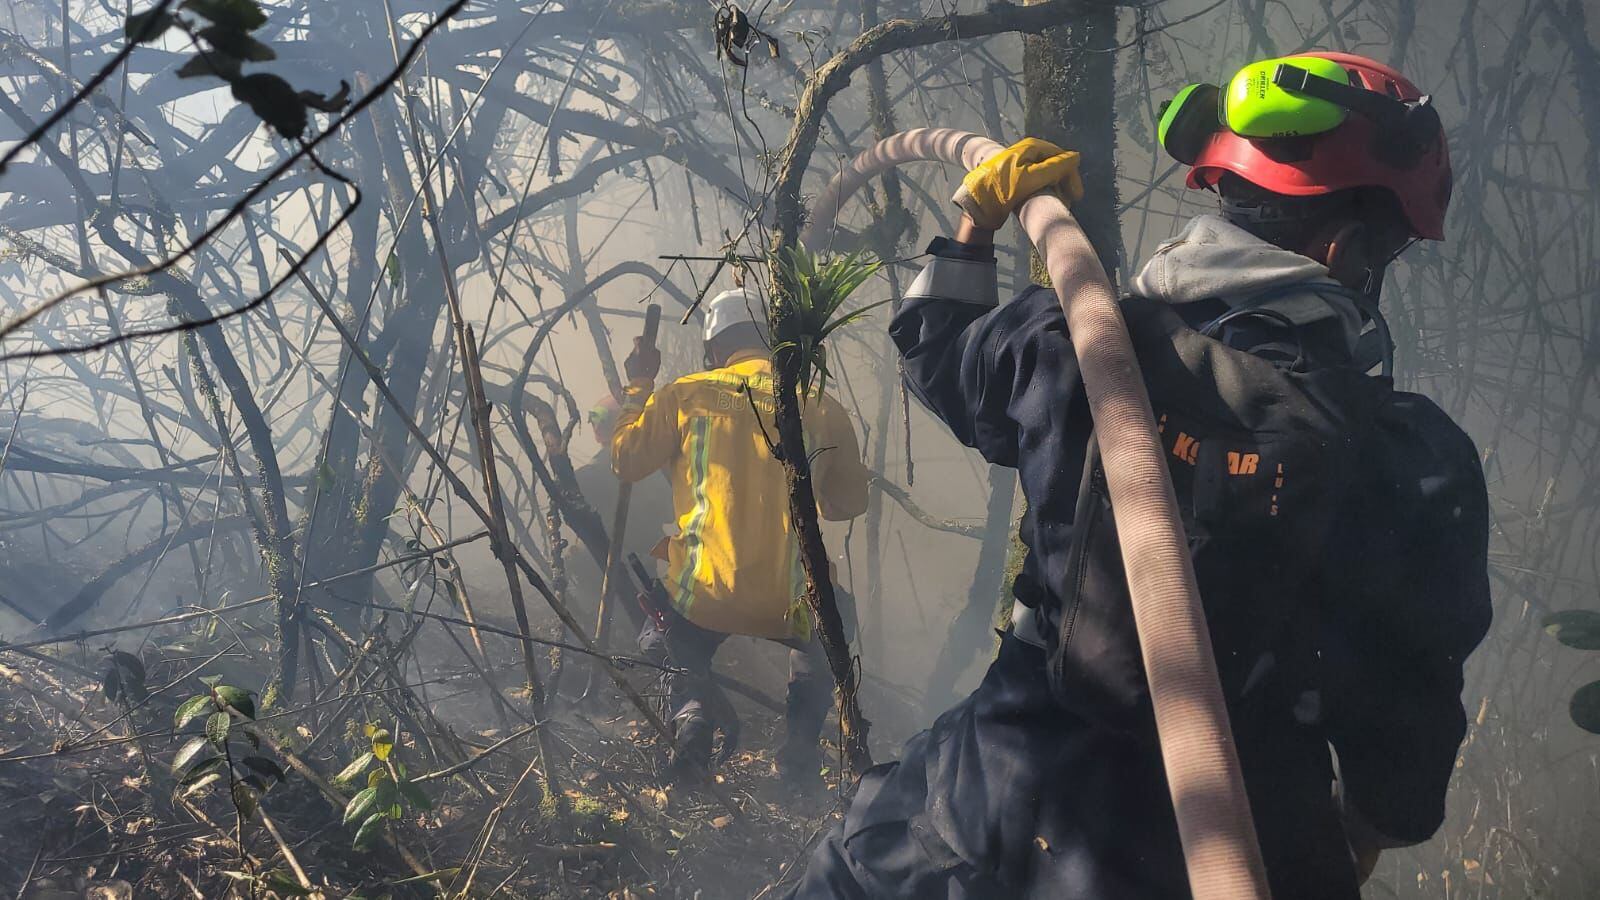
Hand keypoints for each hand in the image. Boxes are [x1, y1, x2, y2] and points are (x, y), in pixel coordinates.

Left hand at [623, 337, 660, 382]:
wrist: (639, 385)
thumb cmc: (649, 373)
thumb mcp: (657, 362)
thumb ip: (655, 353)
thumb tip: (653, 349)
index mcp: (639, 351)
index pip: (637, 339)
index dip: (641, 339)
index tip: (644, 340)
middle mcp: (632, 354)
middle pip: (636, 349)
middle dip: (641, 352)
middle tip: (647, 357)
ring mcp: (628, 360)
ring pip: (633, 356)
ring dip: (638, 359)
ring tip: (643, 366)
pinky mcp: (625, 365)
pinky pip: (630, 362)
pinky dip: (634, 364)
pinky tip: (639, 370)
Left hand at [952, 138, 1084, 229]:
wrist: (974, 203)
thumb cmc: (1000, 190)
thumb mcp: (1030, 178)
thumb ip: (1054, 168)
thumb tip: (1076, 157)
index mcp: (1031, 147)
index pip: (1061, 157)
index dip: (1071, 175)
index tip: (1077, 196)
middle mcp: (1027, 151)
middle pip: (1055, 165)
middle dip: (1064, 183)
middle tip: (1070, 202)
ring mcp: (1021, 163)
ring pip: (1047, 173)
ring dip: (1055, 188)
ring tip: (1059, 204)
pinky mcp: (1016, 176)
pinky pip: (1037, 180)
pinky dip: (1045, 190)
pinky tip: (1046, 201)